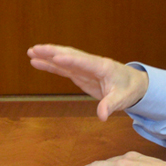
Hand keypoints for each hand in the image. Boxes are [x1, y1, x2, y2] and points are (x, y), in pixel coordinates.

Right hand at [27, 44, 148, 119]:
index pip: (84, 62)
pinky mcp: (79, 73)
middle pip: (70, 54)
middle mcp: (91, 64)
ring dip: (47, 55)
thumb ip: (110, 105)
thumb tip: (102, 116)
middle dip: (53, 51)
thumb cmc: (129, 89)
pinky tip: (36, 62)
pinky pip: (62, 68)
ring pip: (63, 59)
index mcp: (103, 67)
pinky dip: (50, 64)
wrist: (134, 84)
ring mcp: (84, 68)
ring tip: (31, 51)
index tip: (57, 57)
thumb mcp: (122, 99)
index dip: (71, 59)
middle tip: (36, 48)